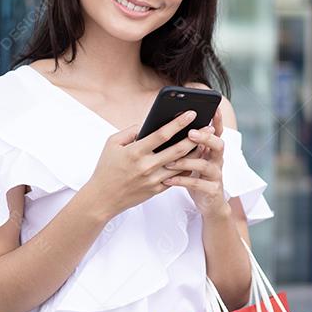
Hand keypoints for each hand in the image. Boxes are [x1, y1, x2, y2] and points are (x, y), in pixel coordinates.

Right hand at [85, 109, 199, 216]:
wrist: (103, 198)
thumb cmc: (106, 168)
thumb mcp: (112, 144)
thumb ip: (131, 131)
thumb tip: (148, 123)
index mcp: (135, 152)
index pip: (162, 134)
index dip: (178, 123)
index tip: (191, 113)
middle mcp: (147, 166)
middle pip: (178, 150)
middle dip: (196, 137)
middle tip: (209, 127)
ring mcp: (154, 180)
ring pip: (182, 164)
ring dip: (195, 153)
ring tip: (206, 142)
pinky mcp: (157, 190)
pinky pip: (177, 177)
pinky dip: (187, 167)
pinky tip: (195, 158)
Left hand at [161, 107, 228, 217]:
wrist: (209, 203)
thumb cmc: (197, 176)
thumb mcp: (194, 159)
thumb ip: (187, 145)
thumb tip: (167, 127)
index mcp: (212, 150)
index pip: (217, 132)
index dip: (217, 121)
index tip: (214, 108)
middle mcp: (217, 160)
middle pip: (218, 145)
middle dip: (205, 138)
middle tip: (190, 133)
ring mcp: (216, 175)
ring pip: (205, 165)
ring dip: (186, 161)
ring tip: (169, 161)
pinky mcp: (211, 190)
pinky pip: (197, 183)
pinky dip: (181, 180)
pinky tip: (168, 179)